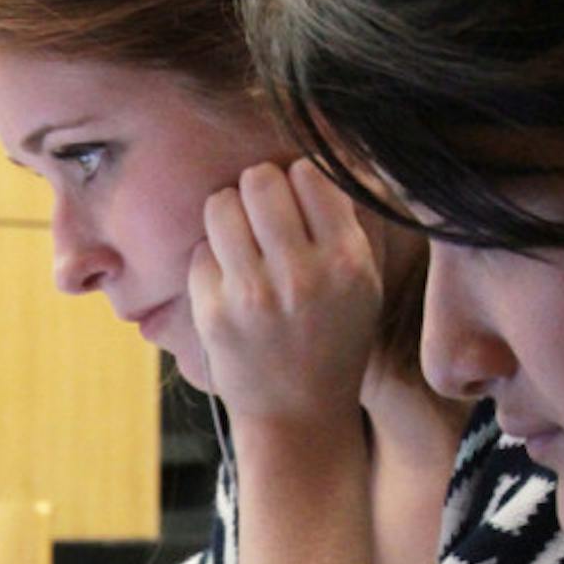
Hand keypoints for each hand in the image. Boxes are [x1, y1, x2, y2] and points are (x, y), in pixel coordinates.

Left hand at [188, 157, 380, 427]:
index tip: (297, 200)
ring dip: (227, 215)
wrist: (299, 416)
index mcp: (346, 262)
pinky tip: (229, 283)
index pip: (310, 175)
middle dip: (256, 188)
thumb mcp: (363, 283)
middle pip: (260, 180)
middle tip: (260, 212)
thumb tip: (319, 148)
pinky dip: (210, 259)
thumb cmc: (334, 338)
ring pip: (221, 205)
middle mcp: (301, 275)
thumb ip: (342, 223)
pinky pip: (200, 250)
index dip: (299, 179)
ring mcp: (253, 295)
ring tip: (241, 241)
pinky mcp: (213, 312)